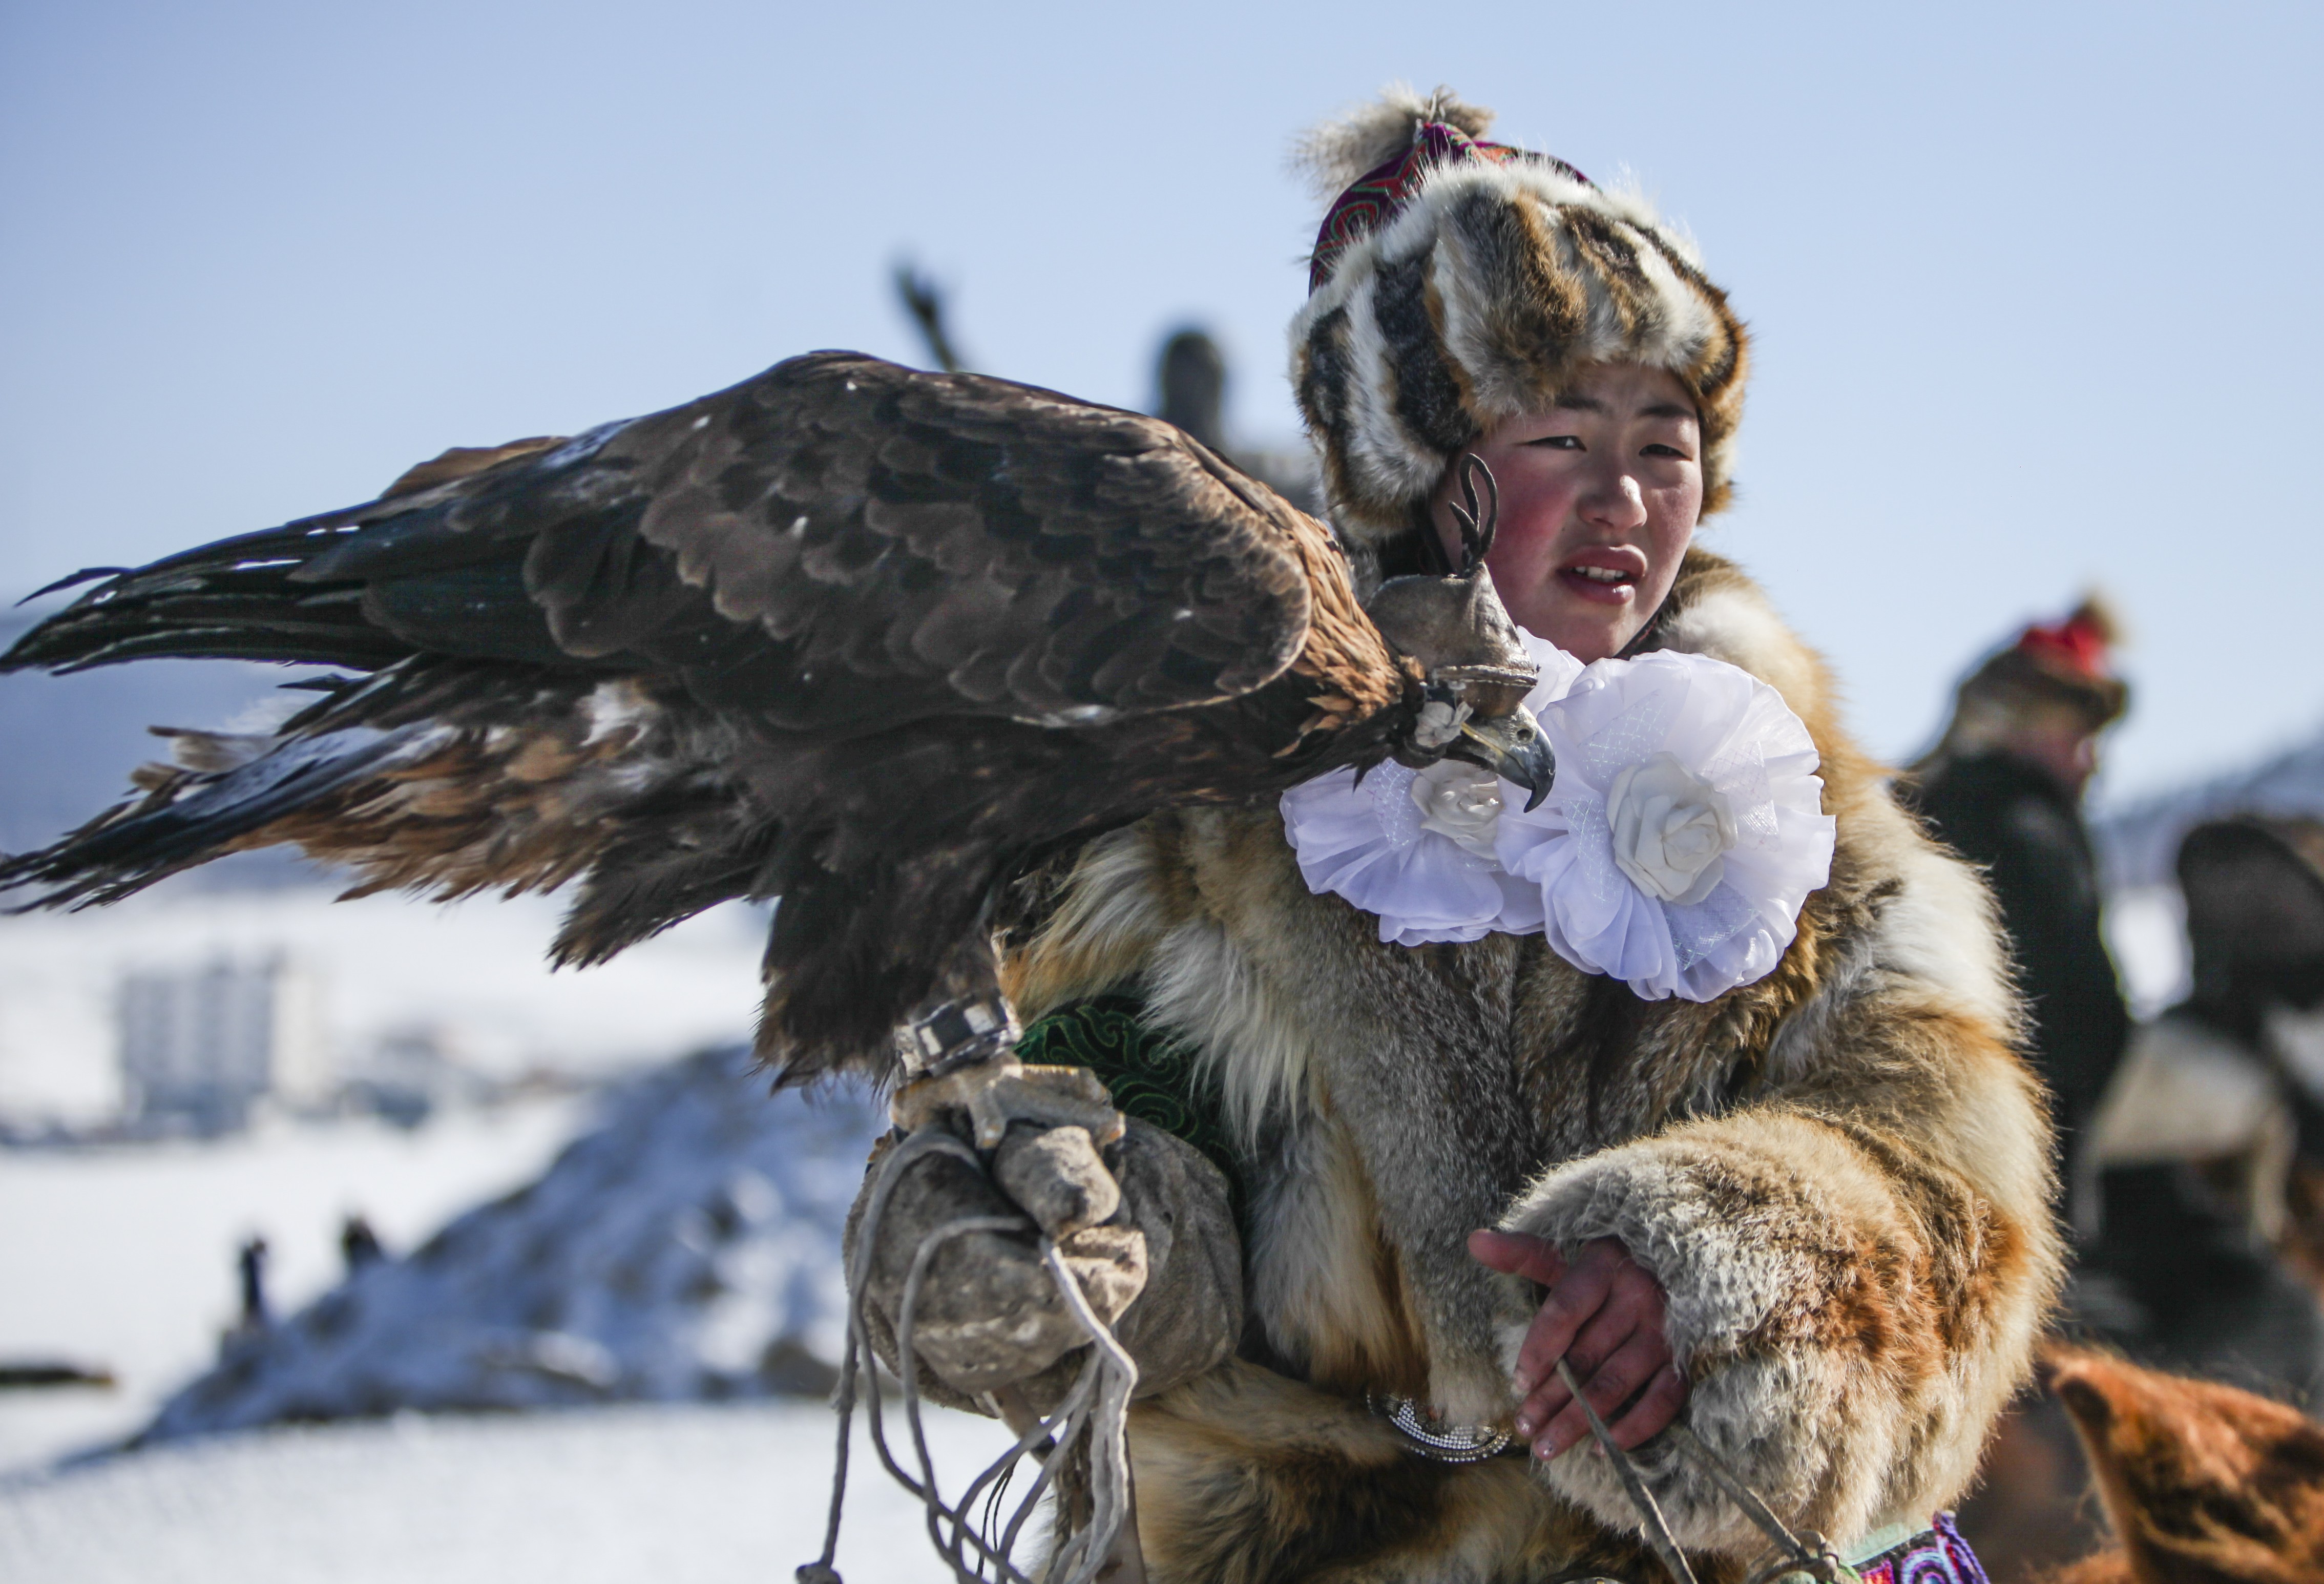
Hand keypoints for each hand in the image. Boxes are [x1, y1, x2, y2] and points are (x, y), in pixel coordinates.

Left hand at [1468, 1229, 1686, 1459]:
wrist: (1677, 1265)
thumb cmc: (1607, 1268)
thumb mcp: (1568, 1255)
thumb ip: (1524, 1253)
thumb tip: (1476, 1241)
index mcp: (1605, 1265)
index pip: (1565, 1310)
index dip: (1539, 1349)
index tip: (1518, 1384)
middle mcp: (1639, 1296)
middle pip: (1586, 1355)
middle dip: (1551, 1397)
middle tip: (1524, 1428)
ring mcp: (1665, 1331)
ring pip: (1617, 1383)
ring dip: (1581, 1421)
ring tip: (1548, 1447)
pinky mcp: (1684, 1359)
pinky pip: (1663, 1400)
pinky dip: (1634, 1428)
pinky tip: (1603, 1448)